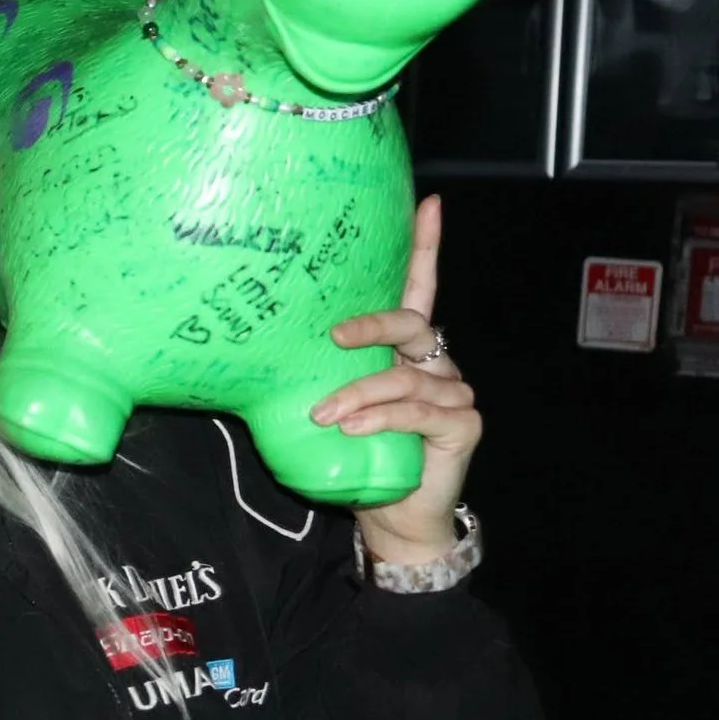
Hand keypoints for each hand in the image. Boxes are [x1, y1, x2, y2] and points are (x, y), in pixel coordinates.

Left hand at [312, 196, 481, 560]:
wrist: (391, 516)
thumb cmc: (355, 455)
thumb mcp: (327, 406)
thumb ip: (314, 377)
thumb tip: (256, 354)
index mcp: (405, 349)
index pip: (418, 290)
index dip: (424, 247)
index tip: (427, 204)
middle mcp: (434, 362)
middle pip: (411, 322)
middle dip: (371, 324)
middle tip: (331, 336)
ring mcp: (453, 392)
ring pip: (404, 376)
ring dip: (357, 393)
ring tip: (322, 415)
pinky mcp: (462, 425)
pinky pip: (416, 413)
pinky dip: (378, 419)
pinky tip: (350, 428)